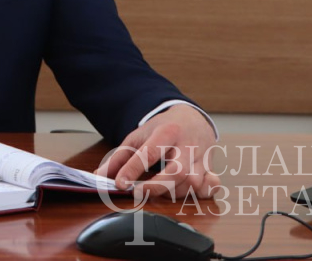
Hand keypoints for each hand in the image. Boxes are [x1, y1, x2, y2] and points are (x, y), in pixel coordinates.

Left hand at [96, 104, 219, 199]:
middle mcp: (188, 144)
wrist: (190, 117)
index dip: (132, 170)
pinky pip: (211, 186)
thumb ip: (119, 157)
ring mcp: (202, 156)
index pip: (149, 153)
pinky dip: (199, 194)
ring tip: (159, 189)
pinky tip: (185, 191)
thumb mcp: (138, 137)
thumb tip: (100, 176)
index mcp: (166, 132)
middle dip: (156, 187)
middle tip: (139, 193)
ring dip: (174, 192)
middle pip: (177, 172)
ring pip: (193, 182)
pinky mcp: (212, 167)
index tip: (120, 184)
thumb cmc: (162, 129)